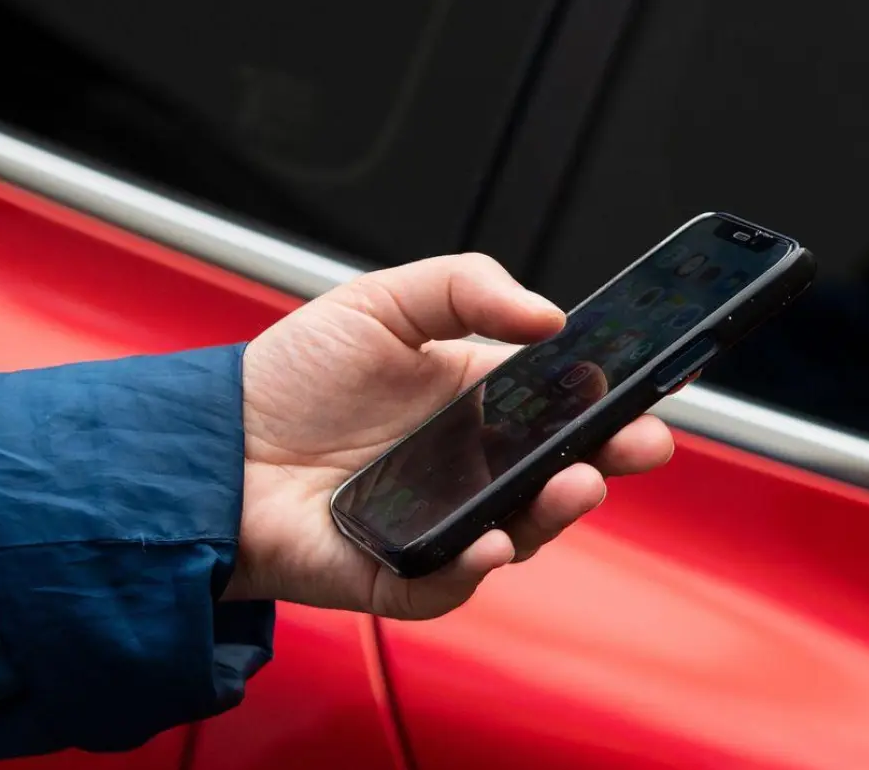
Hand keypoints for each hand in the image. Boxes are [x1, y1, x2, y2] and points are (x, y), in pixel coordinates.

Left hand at [226, 254, 675, 618]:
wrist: (215, 443)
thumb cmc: (293, 378)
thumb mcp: (381, 302)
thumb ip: (464, 288)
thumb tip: (547, 314)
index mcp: (479, 402)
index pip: (565, 404)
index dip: (612, 399)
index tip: (652, 386)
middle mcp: (472, 467)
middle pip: (561, 471)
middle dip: (611, 458)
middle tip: (639, 441)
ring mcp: (445, 523)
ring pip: (522, 529)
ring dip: (556, 512)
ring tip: (574, 483)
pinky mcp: (402, 573)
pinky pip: (451, 581)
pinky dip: (474, 566)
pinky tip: (489, 541)